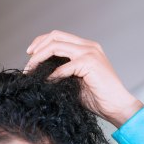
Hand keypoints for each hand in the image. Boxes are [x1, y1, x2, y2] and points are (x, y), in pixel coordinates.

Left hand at [24, 30, 143, 126]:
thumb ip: (60, 72)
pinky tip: (47, 84)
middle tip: (27, 65)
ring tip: (31, 72)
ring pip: (55, 46)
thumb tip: (38, 74)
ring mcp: (89, 52)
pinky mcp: (90, 63)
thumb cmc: (96, 98)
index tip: (29, 55)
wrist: (116, 107)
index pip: (57, 36)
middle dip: (36, 49)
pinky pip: (63, 67)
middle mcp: (88, 45)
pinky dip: (52, 75)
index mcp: (85, 47)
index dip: (40, 43)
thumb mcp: (74, 81)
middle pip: (54, 36)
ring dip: (39, 59)